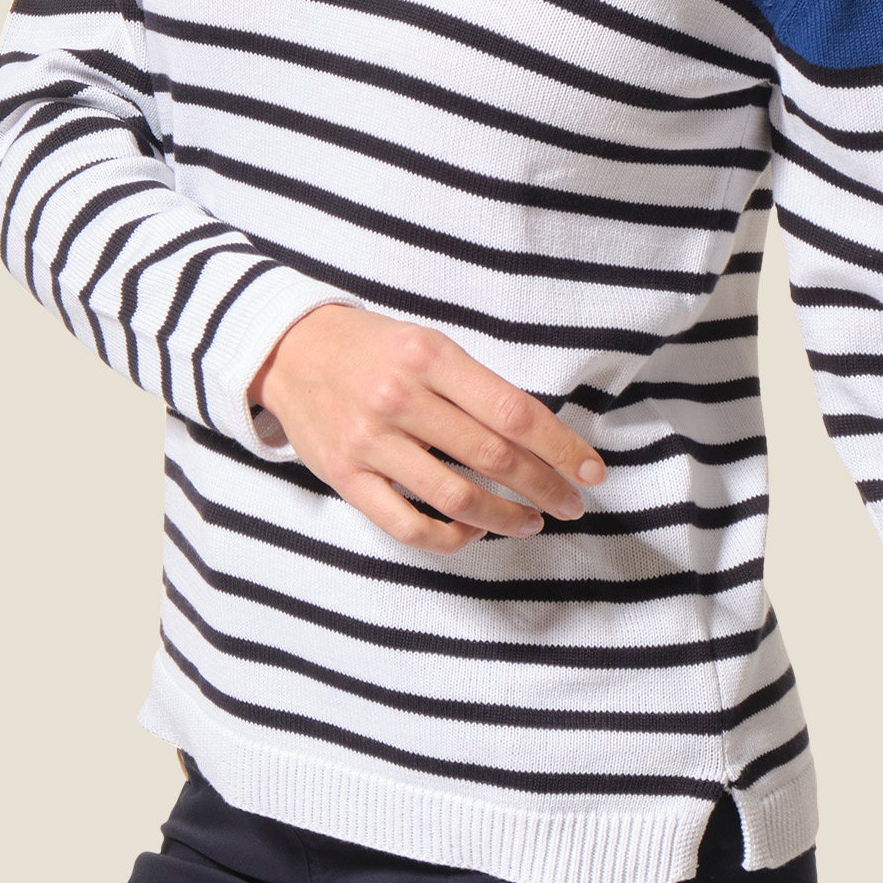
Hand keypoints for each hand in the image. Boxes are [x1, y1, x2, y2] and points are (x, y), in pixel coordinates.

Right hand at [246, 305, 605, 554]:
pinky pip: (407, 526)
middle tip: (571, 505)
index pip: (513, 413)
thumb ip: (477, 387)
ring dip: (506, 518)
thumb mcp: (429, 344)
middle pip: (493, 458)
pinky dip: (450, 539)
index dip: (561, 448)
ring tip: (530, 522)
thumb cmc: (376, 348)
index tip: (592, 472)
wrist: (291, 350)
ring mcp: (370, 441)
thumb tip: (542, 438)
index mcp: (430, 356)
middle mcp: (400, 398)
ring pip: (456, 499)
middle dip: (545, 488)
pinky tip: (474, 533)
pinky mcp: (345, 477)